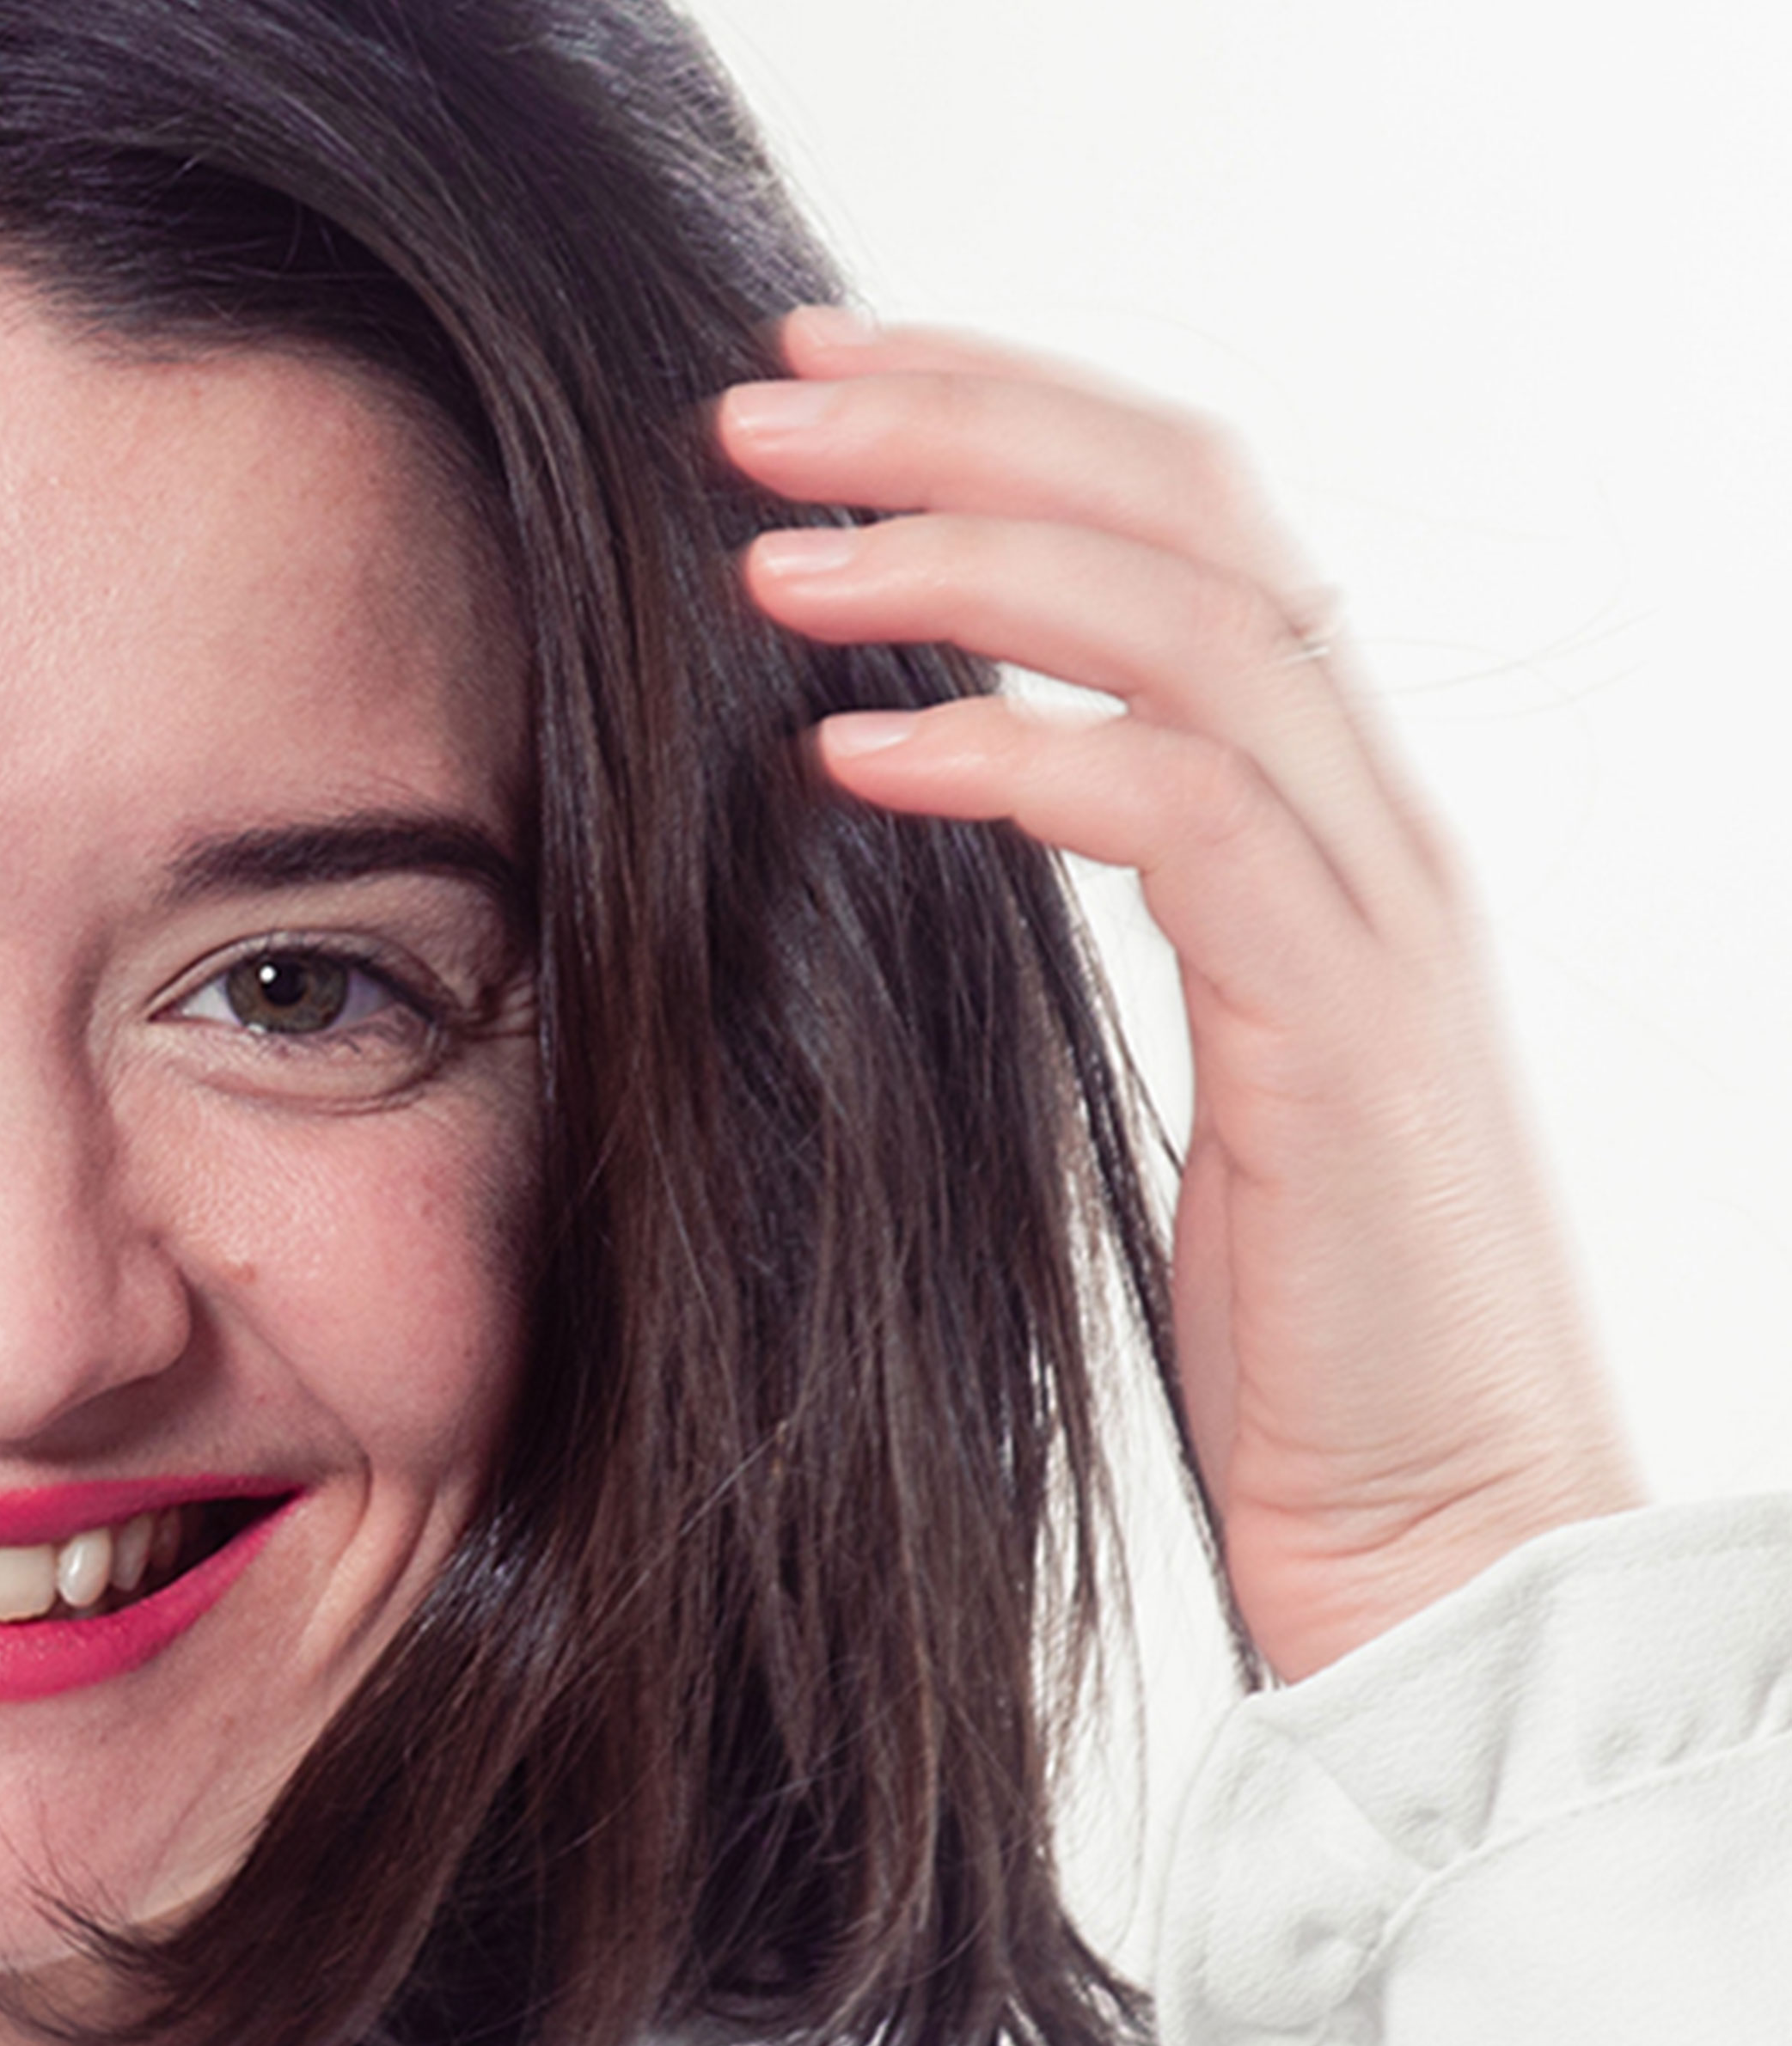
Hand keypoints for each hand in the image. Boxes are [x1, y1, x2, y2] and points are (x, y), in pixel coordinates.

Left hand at [718, 312, 1637, 1681]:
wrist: (1428, 1526)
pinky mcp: (1339, 1030)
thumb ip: (1084, 896)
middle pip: (1189, 509)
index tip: (820, 378)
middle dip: (967, 421)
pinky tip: (853, 754)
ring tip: (772, 549)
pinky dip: (1011, 756)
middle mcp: (1362, 817)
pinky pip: (1179, 820)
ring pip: (1189, 625)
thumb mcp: (1162, 1054)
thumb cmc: (1274, 1316)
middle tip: (758, 397)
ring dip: (962, 559)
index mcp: (1313, 806)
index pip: (1181, 515)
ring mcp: (1368, 909)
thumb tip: (892, 776)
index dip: (1006, 412)